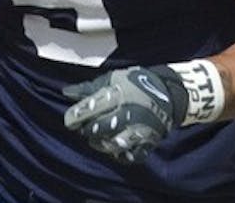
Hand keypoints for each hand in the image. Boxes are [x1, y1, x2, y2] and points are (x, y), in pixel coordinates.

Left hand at [63, 65, 187, 163]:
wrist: (168, 92)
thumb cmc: (134, 83)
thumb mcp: (112, 79)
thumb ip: (89, 88)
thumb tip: (66, 93)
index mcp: (118, 95)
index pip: (91, 109)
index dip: (76, 116)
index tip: (69, 120)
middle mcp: (129, 113)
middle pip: (100, 128)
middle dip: (88, 131)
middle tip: (85, 129)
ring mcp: (140, 129)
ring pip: (113, 144)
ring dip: (101, 144)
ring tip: (97, 139)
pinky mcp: (149, 142)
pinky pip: (132, 155)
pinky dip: (120, 155)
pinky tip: (114, 148)